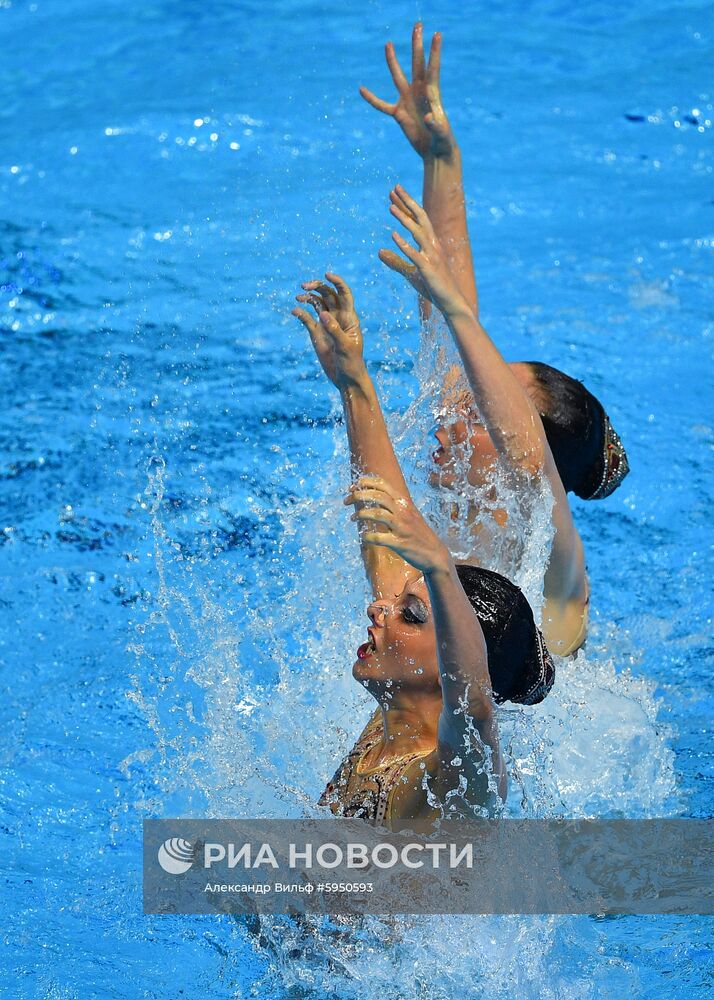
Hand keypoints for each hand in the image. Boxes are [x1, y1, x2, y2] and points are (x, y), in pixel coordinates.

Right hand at [292, 273, 366, 389]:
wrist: (346, 379)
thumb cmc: (352, 363)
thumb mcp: (345, 347)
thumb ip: (335, 330)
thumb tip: (324, 314)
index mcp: (349, 317)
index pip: (344, 294)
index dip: (337, 282)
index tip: (326, 275)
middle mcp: (338, 317)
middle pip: (328, 294)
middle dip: (317, 287)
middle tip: (304, 286)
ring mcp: (327, 324)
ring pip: (317, 303)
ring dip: (308, 297)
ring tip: (298, 297)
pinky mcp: (317, 333)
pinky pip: (307, 319)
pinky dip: (301, 313)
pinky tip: (295, 311)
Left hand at [344, 475, 450, 575]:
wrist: (435, 554)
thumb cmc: (418, 533)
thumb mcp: (409, 513)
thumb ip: (394, 504)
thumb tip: (374, 495)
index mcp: (404, 502)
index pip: (383, 484)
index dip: (365, 482)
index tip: (353, 487)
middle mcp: (403, 512)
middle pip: (378, 496)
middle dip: (359, 495)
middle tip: (347, 501)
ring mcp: (402, 527)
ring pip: (378, 514)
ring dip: (361, 514)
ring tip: (353, 518)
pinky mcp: (400, 543)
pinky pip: (380, 538)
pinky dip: (368, 536)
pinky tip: (363, 536)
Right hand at [360, 22, 454, 160]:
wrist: (435, 152)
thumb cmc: (443, 142)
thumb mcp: (441, 134)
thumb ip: (436, 125)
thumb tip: (428, 117)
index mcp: (432, 94)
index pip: (432, 69)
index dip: (434, 53)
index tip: (437, 35)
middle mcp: (419, 93)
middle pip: (417, 64)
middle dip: (417, 45)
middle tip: (418, 25)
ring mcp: (408, 101)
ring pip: (398, 77)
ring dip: (393, 62)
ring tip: (388, 44)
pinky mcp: (399, 114)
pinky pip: (382, 105)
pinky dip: (372, 99)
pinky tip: (361, 90)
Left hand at [379, 185, 468, 315]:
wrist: (451, 303)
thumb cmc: (433, 287)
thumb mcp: (410, 273)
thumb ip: (396, 261)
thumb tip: (379, 251)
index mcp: (430, 244)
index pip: (418, 220)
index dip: (406, 206)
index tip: (394, 192)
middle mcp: (433, 245)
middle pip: (420, 219)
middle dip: (406, 203)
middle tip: (394, 188)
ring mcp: (432, 257)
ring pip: (417, 233)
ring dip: (404, 219)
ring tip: (390, 207)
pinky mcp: (428, 269)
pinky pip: (414, 254)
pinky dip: (404, 245)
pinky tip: (393, 235)